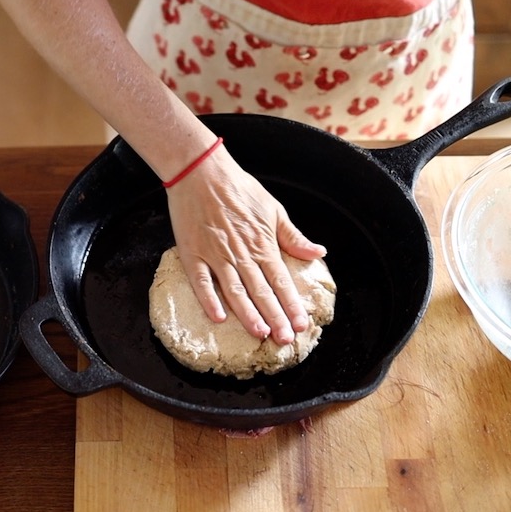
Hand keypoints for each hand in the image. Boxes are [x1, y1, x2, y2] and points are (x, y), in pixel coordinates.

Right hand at [165, 146, 326, 343]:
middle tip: (285, 340)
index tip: (302, 325)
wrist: (202, 171)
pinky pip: (201, 281)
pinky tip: (218, 318)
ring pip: (235, 291)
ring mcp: (216, 255)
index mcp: (263, 245)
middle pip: (262, 292)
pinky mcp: (192, 253)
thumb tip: (318, 252)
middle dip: (276, 318)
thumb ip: (293, 236)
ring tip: (260, 333)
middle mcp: (242, 254)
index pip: (282, 282)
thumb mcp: (274, 209)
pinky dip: (209, 300)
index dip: (292, 305)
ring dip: (248, 314)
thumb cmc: (239, 188)